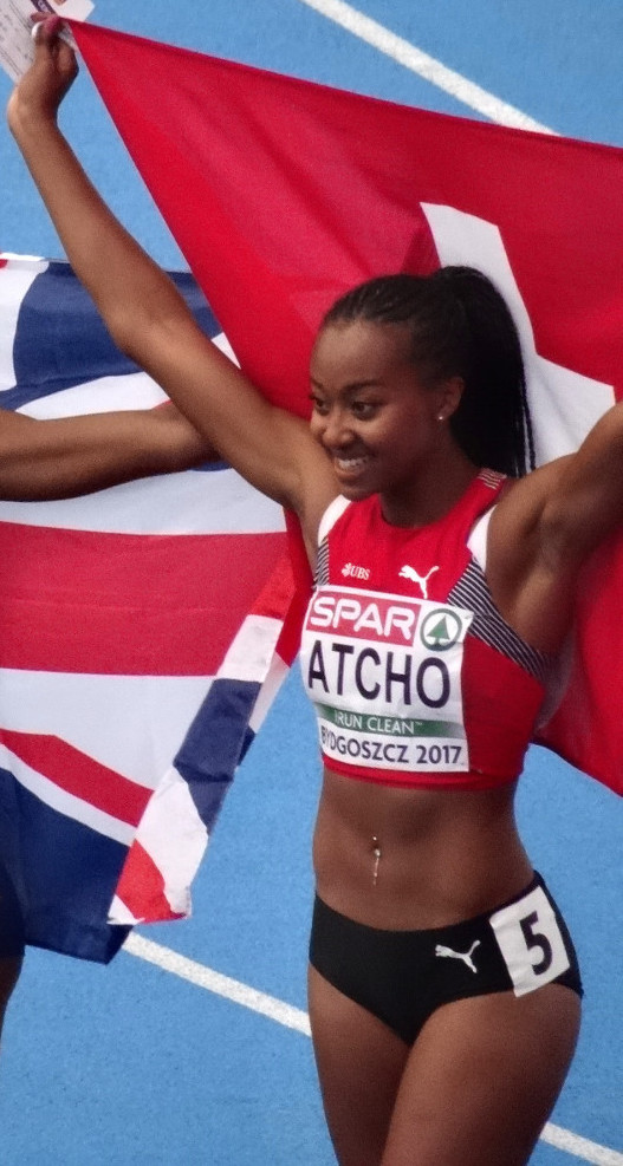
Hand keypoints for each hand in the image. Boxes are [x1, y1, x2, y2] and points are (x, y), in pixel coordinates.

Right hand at [7, 16, 77, 132]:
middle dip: (40, 29)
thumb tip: (52, 22)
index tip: (36, 17)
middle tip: (26, 20)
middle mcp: (60, 66)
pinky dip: (24, 48)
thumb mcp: (43, 64)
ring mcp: (48, 71)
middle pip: (52, 40)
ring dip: (30, 38)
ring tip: (19, 27)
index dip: (51, 24)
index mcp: (68, 63)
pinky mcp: (36, 76)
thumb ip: (46, 42)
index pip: (63, 36)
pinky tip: (15, 41)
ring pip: (40, 48)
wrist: (29, 119)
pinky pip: (31, 57)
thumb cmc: (40, 93)